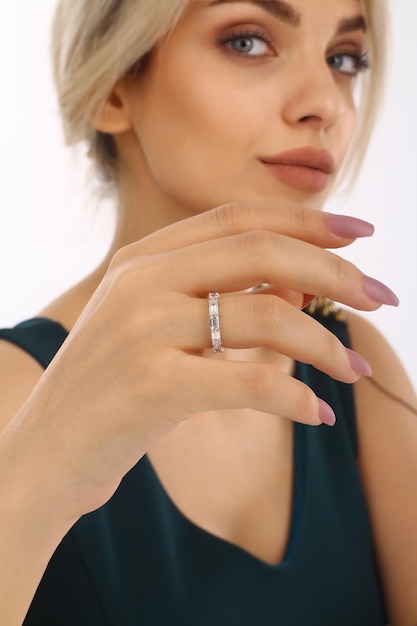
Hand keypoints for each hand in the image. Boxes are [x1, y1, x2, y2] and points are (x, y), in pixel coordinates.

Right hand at [17, 203, 396, 517]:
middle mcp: (142, 282)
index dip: (307, 220)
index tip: (360, 233)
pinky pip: (250, 381)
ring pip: (268, 315)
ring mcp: (144, 330)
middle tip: (381, 297)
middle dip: (335, 272)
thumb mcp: (154, 325)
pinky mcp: (152, 387)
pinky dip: (296, 398)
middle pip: (262, 252)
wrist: (47, 448)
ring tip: (354, 369)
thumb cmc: (113, 386)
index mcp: (143, 259)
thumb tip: (303, 281)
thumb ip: (217, 294)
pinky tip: (318, 414)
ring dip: (326, 344)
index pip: (239, 218)